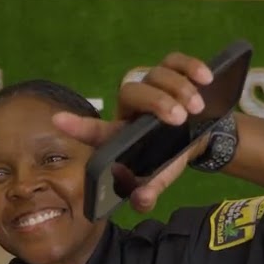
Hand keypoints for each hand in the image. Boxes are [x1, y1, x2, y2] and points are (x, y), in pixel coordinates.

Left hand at [53, 51, 214, 211]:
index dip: (78, 126)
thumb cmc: (169, 156)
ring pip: (157, 74)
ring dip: (179, 88)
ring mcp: (152, 84)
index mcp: (121, 132)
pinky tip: (205, 78)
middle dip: (157, 102)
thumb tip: (141, 202)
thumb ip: (151, 189)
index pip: (98, 130)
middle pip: (133, 92)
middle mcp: (131, 105)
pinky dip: (191, 67)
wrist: (197, 137)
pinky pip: (177, 61)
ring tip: (197, 107)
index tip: (58, 120)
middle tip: (179, 119)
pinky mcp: (173, 71)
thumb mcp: (161, 175)